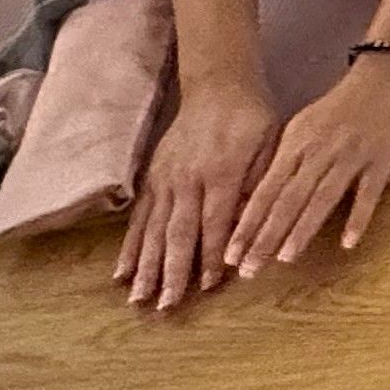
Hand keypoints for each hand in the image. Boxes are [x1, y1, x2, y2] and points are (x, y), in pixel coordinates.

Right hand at [115, 78, 278, 312]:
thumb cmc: (251, 116)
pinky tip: (121, 272)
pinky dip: (130, 246)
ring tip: (138, 298)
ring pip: (154, 229)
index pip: (216, 222)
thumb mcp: (268, 144)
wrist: (217, 84)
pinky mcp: (152, 177)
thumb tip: (247, 226)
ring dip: (146, 266)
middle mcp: (188, 179)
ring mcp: (165, 179)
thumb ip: (257, 184)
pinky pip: (139, 217)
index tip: (207, 286)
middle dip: (172, 271)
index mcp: (221, 172)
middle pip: (179, 232)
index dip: (212, 255)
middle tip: (166, 305)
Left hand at [228, 55, 389, 271]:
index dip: (248, 223)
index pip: (266, 190)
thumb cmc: (337, 108)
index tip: (231, 254)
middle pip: (289, 199)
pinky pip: (368, 193)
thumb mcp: (302, 128)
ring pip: (323, 198)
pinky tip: (348, 243)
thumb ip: (282, 163)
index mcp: (296, 143)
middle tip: (248, 269)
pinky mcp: (382, 160)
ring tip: (285, 258)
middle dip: (266, 236)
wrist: (382, 77)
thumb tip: (255, 205)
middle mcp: (319, 151)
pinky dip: (358, 218)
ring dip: (303, 229)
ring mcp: (351, 156)